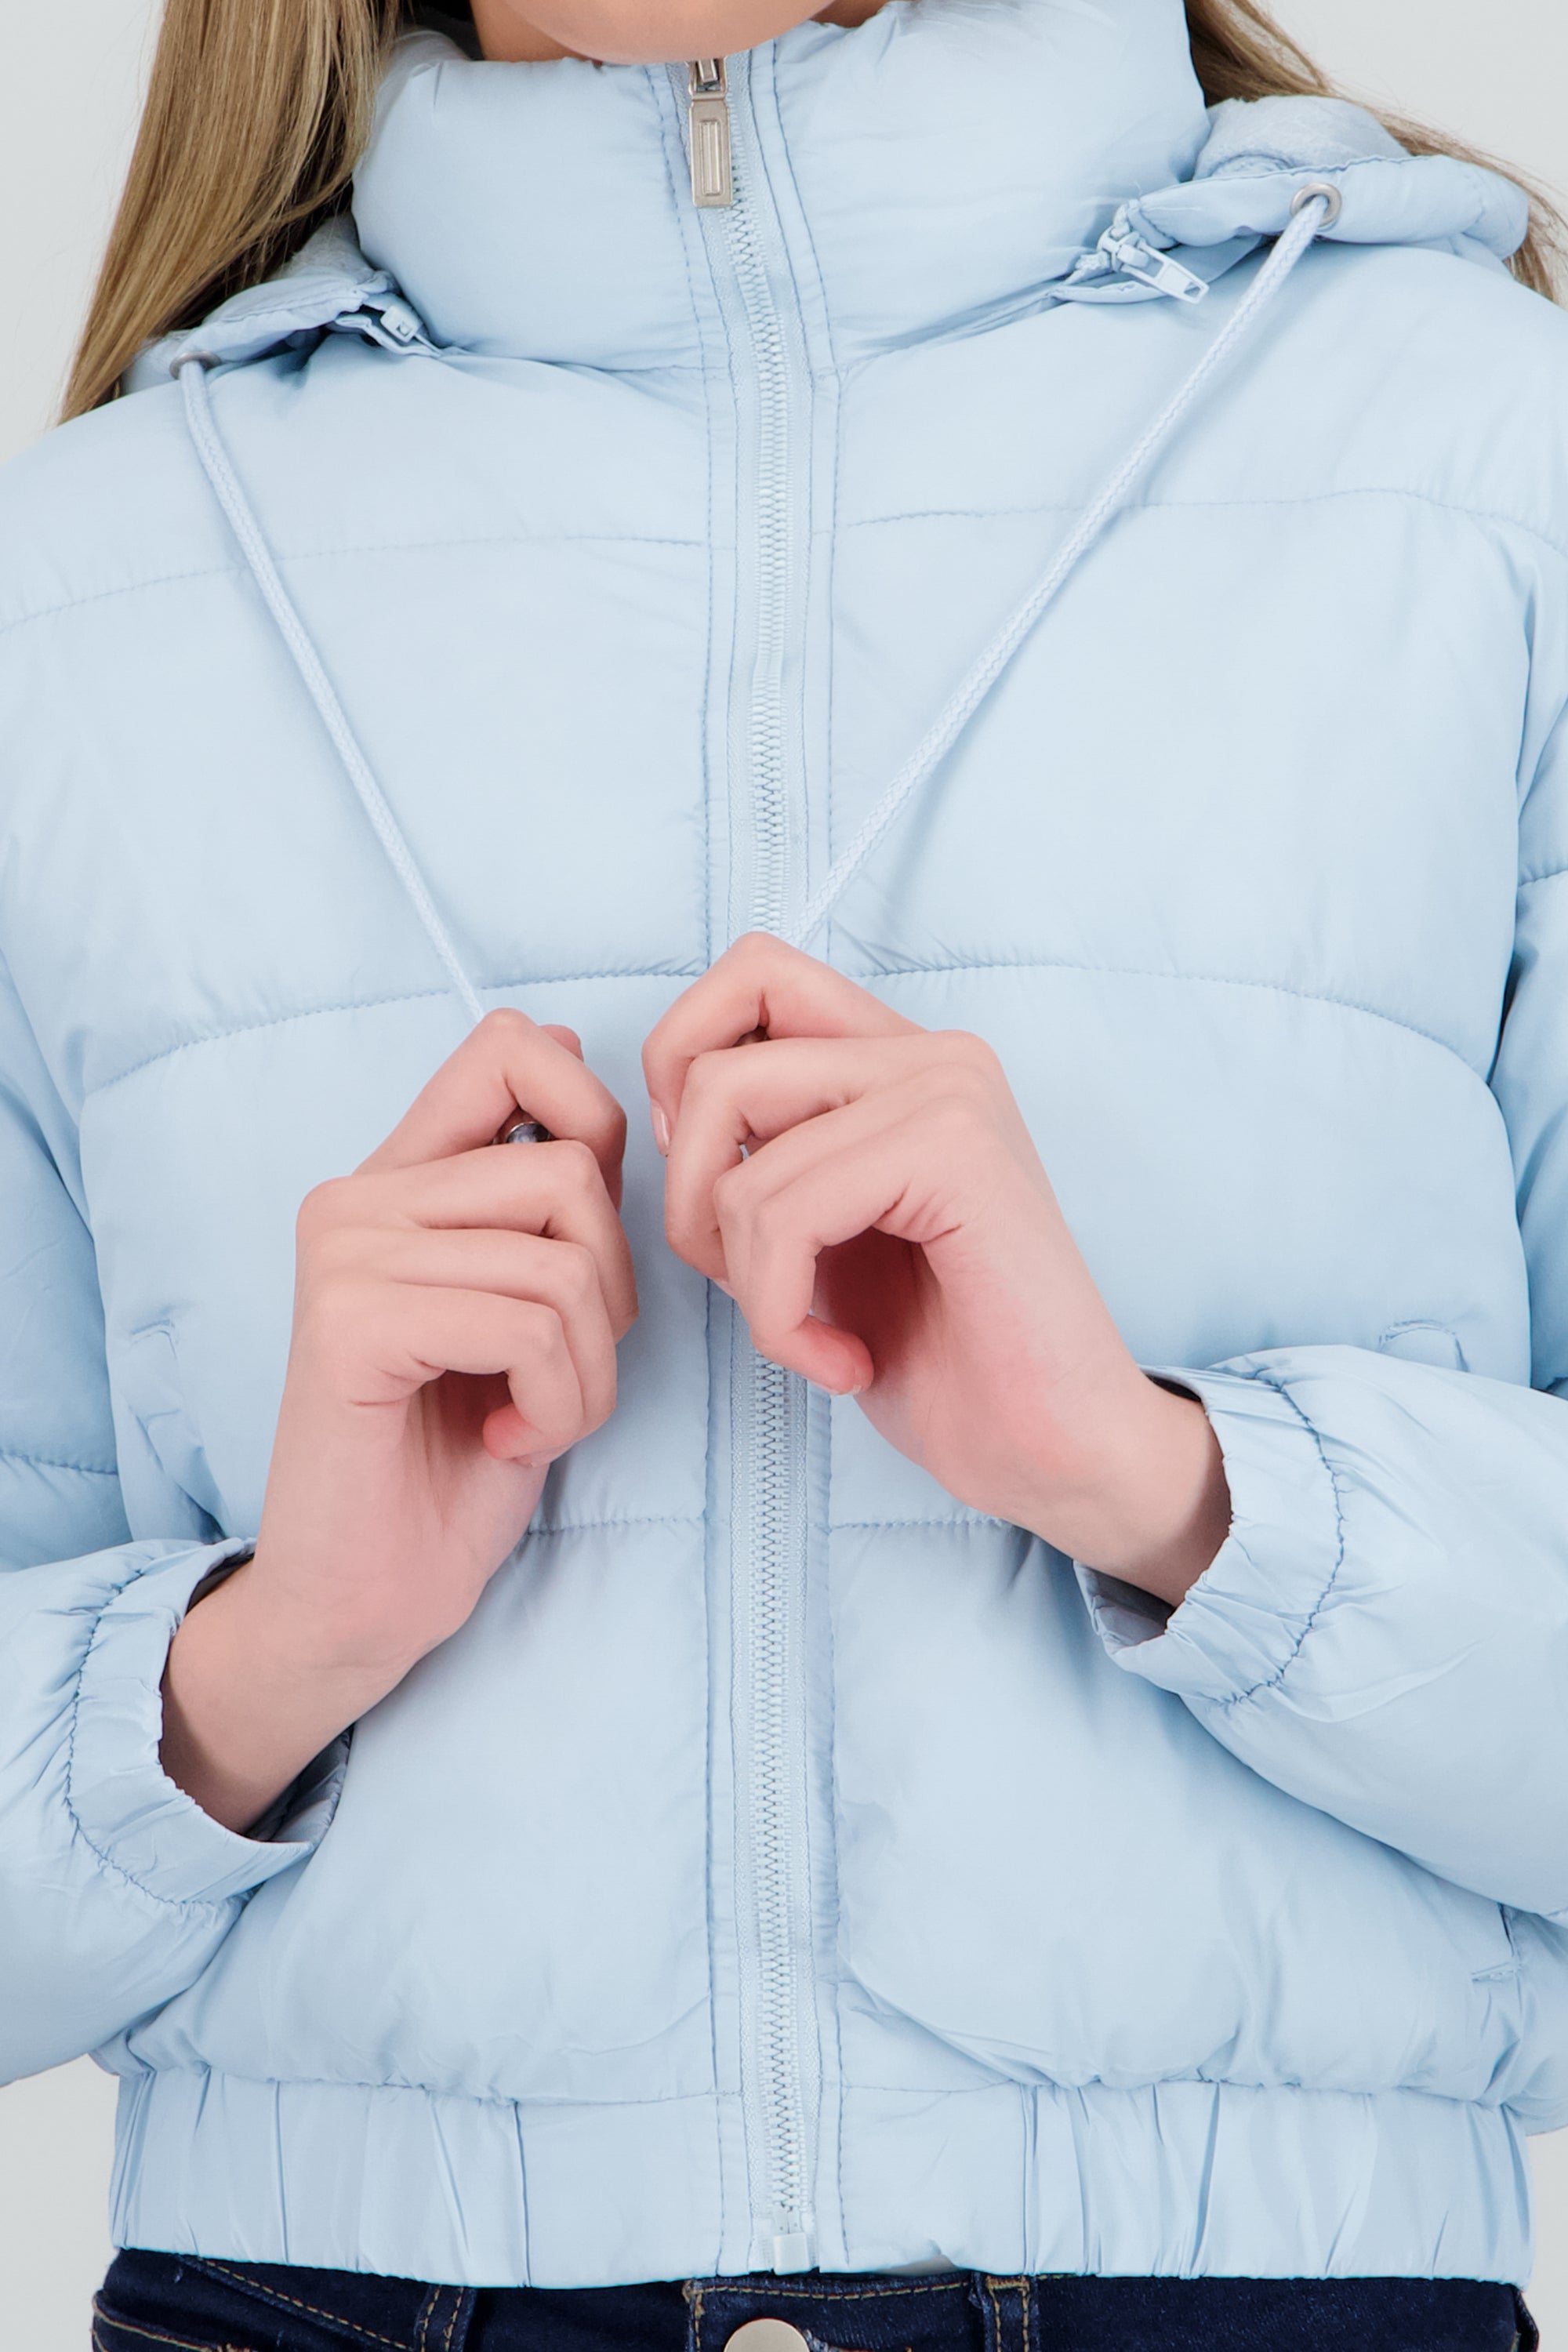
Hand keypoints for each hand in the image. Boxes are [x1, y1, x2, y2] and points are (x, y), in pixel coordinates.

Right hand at [161, 1010, 636, 1829]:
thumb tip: (568, 1046)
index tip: (584, 1251)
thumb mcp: (527, 1302)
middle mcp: (353, 1197)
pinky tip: (506, 1442)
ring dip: (586, 1370)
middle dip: (607, 1293)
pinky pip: (531, 1326)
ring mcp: (343, 1255)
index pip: (507, 1049)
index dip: (591, 1121)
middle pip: (572, 1174)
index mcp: (393, 1179)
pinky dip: (557, 1404)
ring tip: (527, 1419)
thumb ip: (537, 1191)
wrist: (363, 1599)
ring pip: (564, 1260)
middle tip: (552, 1377)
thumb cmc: (457, 1457)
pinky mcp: (349, 1324)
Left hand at [644, 936, 1226, 1600]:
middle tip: (748, 1287)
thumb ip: (762, 1151)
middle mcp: (934, 1054)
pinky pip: (781, 1207)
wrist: (1054, 1455)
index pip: (752, 975)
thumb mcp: (818, 1237)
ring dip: (738, 1268)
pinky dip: (777, 1311)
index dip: (683, 1068)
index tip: (714, 1188)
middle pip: (715, 1066)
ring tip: (803, 1335)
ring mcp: (951, 1092)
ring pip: (734, 1136)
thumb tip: (667, 1104)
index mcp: (903, 1061)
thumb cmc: (940, 1360)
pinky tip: (841, 1363)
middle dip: (688, 1199)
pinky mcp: (958, 1151)